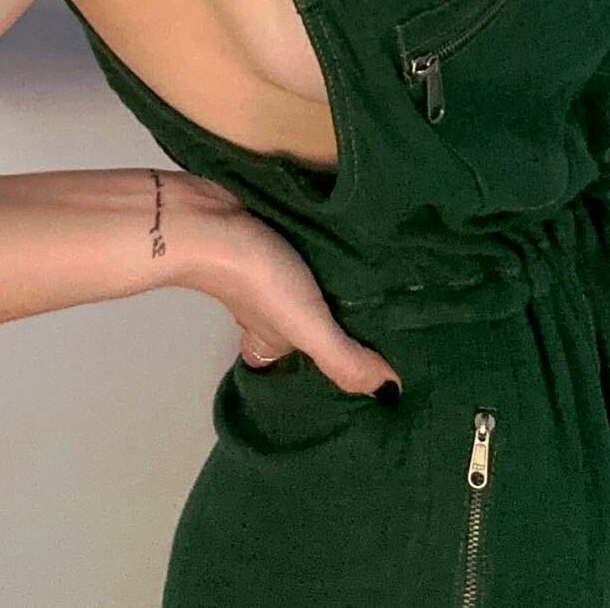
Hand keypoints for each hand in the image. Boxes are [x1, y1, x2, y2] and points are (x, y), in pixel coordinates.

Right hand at [175, 176, 401, 398]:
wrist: (212, 217)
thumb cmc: (257, 281)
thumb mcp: (306, 326)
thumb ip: (344, 358)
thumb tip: (393, 393)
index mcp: (274, 341)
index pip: (300, 364)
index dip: (326, 365)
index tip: (373, 359)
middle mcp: (273, 309)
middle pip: (310, 320)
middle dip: (344, 315)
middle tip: (397, 307)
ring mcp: (273, 268)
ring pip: (314, 281)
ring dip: (342, 275)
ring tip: (394, 269)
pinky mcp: (277, 229)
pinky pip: (310, 243)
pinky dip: (331, 241)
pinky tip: (363, 233)